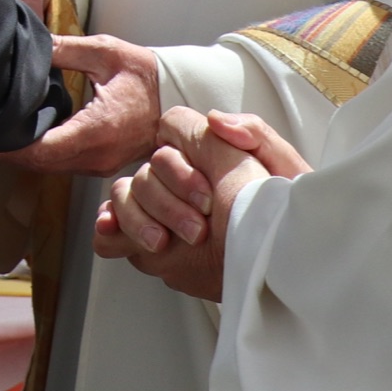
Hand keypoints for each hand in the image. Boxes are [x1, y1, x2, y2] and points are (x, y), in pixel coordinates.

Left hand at [0, 35, 160, 173]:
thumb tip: (30, 43)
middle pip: (40, 163)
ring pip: (50, 167)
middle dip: (6, 151)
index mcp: (97, 130)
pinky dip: (39, 155)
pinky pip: (63, 165)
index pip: (42, 149)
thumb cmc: (146, 75)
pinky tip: (22, 140)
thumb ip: (64, 48)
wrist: (180, 98)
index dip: (9, 145)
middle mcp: (98, 155)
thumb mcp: (105, 53)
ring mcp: (101, 164)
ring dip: (21, 155)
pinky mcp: (102, 164)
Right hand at [91, 108, 306, 298]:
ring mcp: (159, 212)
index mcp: (207, 156)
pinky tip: (114, 232)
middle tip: (197, 230)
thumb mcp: (282, 172)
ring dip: (138, 218)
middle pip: (146, 171)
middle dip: (167, 202)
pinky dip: (108, 228)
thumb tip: (214, 118)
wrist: (273, 271)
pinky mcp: (146, 244)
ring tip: (161, 243)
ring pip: (124, 196)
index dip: (180, 165)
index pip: (169, 134)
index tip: (206, 196)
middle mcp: (178, 181)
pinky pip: (110, 229)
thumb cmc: (281, 219)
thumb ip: (254, 133)